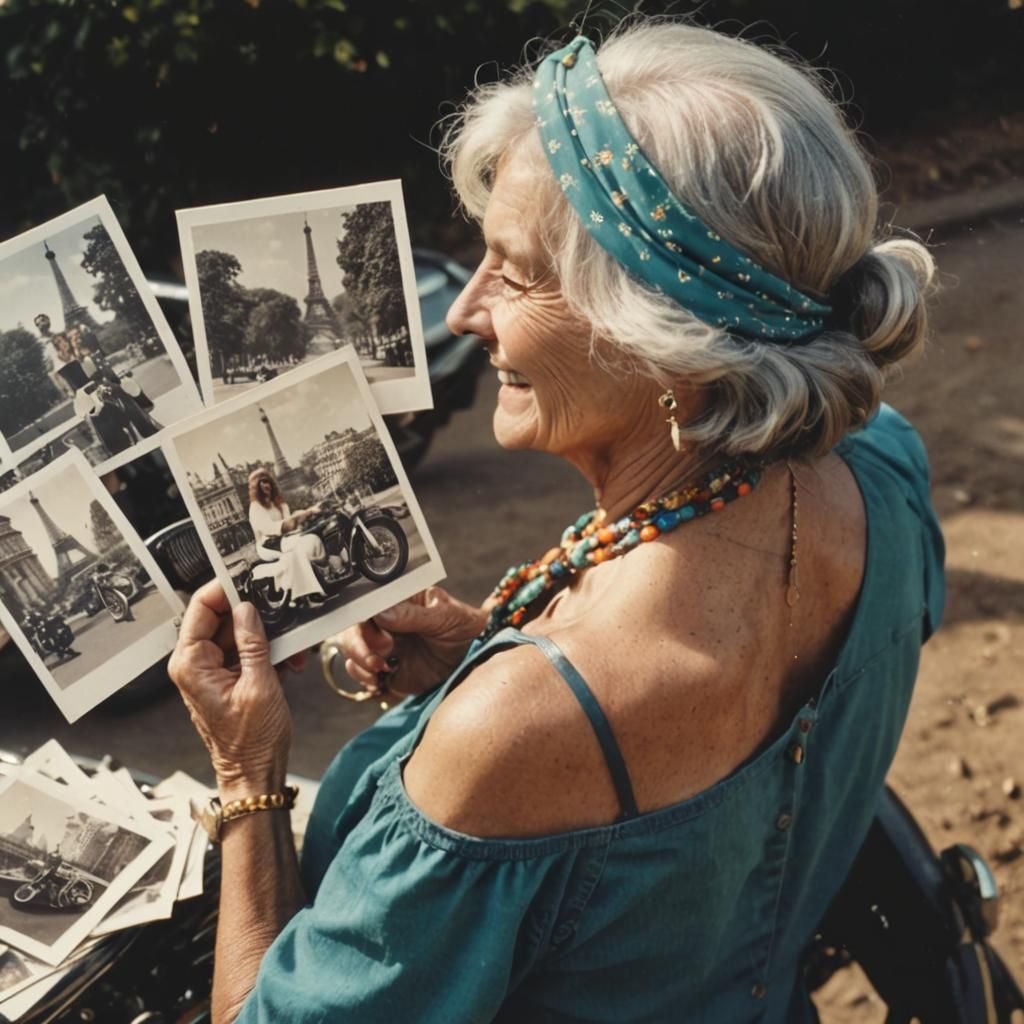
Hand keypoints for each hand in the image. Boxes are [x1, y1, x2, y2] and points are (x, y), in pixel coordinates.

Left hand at [168, 581, 293, 798]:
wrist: (255, 773)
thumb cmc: (252, 740)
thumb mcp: (259, 685)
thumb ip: (252, 642)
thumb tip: (248, 607)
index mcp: (191, 663)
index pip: (202, 608)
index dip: (226, 589)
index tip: (252, 577)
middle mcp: (196, 663)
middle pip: (224, 619)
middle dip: (258, 616)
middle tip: (285, 612)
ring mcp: (213, 670)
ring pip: (242, 634)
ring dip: (270, 638)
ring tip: (293, 651)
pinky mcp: (230, 678)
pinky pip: (249, 652)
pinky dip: (271, 653)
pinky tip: (291, 664)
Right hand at [338, 586, 487, 697]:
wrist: (480, 659)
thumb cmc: (466, 628)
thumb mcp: (446, 616)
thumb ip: (414, 615)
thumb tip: (382, 613)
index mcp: (399, 603)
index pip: (368, 606)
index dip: (365, 622)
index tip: (382, 637)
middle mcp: (387, 625)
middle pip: (352, 631)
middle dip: (359, 647)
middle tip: (382, 657)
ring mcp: (385, 649)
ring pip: (352, 654)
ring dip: (359, 665)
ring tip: (382, 672)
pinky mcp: (389, 672)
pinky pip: (364, 676)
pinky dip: (365, 681)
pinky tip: (381, 684)